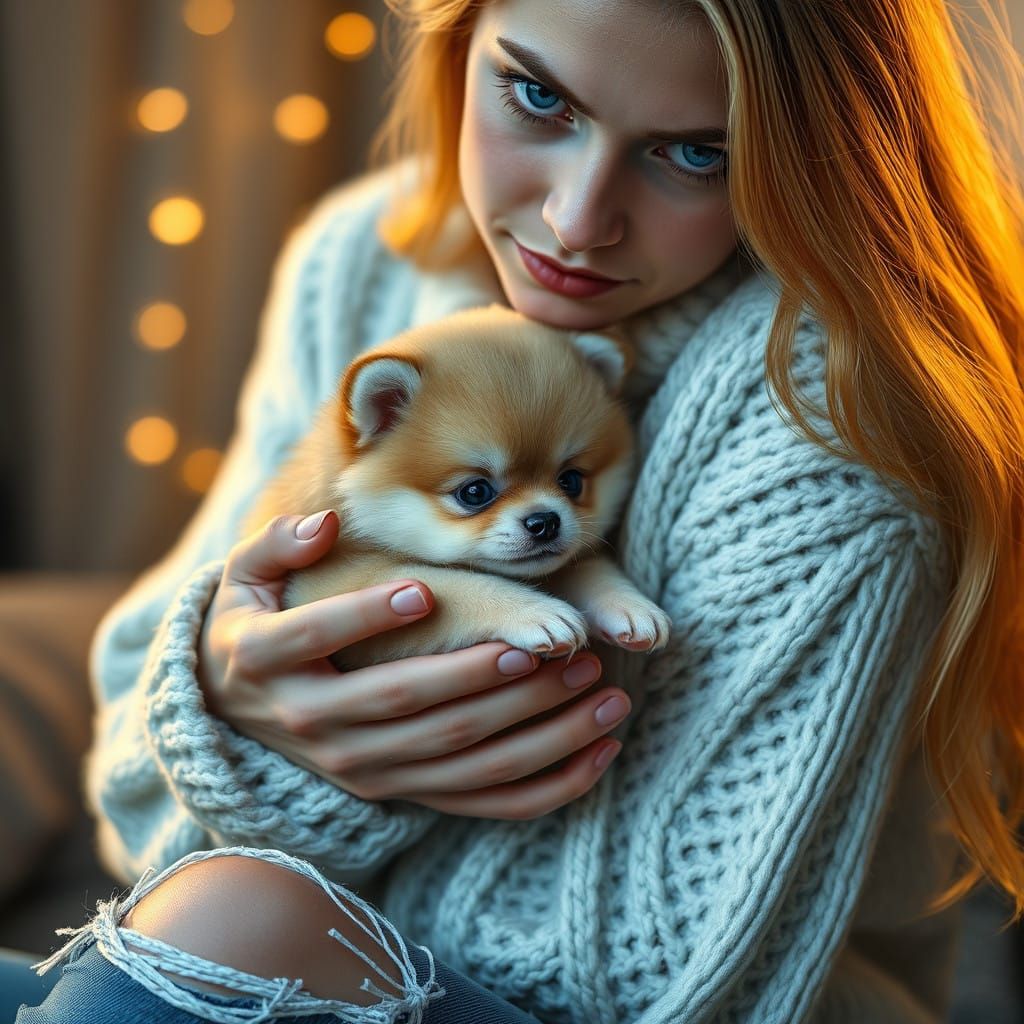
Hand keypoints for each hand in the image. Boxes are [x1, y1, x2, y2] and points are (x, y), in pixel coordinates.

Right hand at [197, 510, 629, 819]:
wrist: (232, 714)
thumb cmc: (252, 627)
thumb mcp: (241, 579)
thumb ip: (276, 543)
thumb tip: (326, 523)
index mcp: (269, 663)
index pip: (316, 636)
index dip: (364, 614)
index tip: (423, 589)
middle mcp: (316, 725)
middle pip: (409, 704)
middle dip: (488, 676)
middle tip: (562, 647)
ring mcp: (362, 768)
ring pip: (457, 757)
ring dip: (536, 729)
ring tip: (603, 692)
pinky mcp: (398, 792)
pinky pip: (479, 801)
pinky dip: (544, 785)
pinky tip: (599, 754)